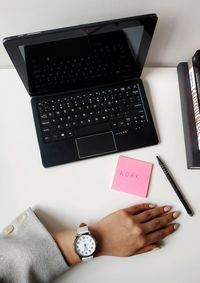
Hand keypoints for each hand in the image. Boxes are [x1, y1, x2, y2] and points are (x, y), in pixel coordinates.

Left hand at [52, 203, 179, 264]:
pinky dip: (146, 205)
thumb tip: (157, 245)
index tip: (174, 225)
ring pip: (149, 213)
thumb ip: (145, 248)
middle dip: (168, 217)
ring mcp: (131, 219)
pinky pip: (137, 207)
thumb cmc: (113, 247)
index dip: (168, 229)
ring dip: (160, 210)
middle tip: (174, 213)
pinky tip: (152, 205)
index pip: (159, 233)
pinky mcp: (124, 212)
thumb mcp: (131, 252)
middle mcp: (138, 229)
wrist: (98, 239)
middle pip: (157, 222)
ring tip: (166, 207)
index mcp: (141, 240)